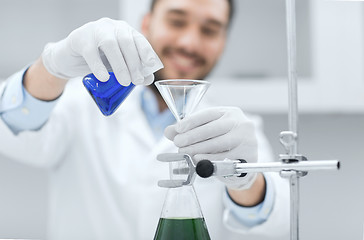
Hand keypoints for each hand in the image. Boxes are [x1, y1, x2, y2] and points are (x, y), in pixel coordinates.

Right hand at [41, 17, 162, 85]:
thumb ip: (132, 70)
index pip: (138, 38)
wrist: (70, 58)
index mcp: (123, 31)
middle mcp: (110, 27)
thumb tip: (148, 79)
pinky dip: (98, 66)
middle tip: (137, 80)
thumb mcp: (117, 65)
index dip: (145, 51)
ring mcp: (94, 30)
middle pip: (125, 41)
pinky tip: (104, 78)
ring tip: (125, 82)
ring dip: (120, 65)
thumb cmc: (98, 60)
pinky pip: (90, 52)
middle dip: (134, 62)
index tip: (150, 64)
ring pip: (110, 45)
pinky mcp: (79, 38)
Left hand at [165, 107, 257, 189]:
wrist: (243, 163)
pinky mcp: (248, 154)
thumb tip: (169, 131)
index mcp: (230, 112)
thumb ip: (188, 131)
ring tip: (184, 152)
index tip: (178, 128)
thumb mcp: (207, 134)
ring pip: (219, 143)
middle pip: (213, 128)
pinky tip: (197, 159)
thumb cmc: (223, 145)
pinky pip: (225, 157)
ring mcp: (246, 138)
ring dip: (198, 148)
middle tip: (177, 143)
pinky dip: (209, 158)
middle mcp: (240, 122)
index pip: (209, 114)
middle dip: (192, 136)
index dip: (192, 121)